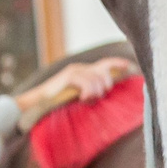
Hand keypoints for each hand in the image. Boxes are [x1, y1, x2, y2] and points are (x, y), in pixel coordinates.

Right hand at [15, 57, 136, 123]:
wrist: (36, 103)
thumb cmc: (57, 104)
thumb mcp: (78, 97)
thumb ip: (90, 93)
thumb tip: (104, 95)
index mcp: (83, 71)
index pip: (105, 63)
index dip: (117, 63)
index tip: (129, 66)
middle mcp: (80, 68)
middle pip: (104, 71)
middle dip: (105, 85)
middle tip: (95, 97)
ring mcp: (74, 71)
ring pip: (97, 80)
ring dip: (95, 93)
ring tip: (85, 100)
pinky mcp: (68, 76)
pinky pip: (87, 84)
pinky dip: (87, 93)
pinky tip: (82, 98)